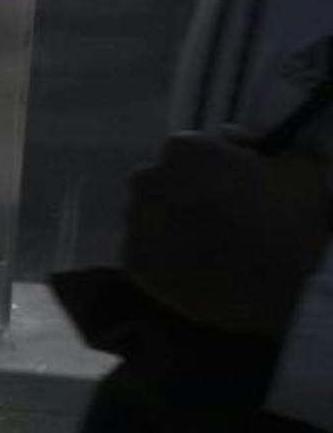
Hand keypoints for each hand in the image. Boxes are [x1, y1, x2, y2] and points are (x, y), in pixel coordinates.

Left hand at [122, 130, 327, 337]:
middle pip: (166, 180)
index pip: (195, 150)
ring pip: (151, 215)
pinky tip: (196, 265)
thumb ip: (276, 146)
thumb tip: (252, 143)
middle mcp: (147, 178)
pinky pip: (146, 251)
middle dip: (189, 193)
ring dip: (173, 223)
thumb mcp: (299, 169)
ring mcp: (135, 220)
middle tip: (224, 217)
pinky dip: (166, 256)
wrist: (271, 289)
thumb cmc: (286, 221)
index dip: (218, 167)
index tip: (239, 185)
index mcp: (181, 148)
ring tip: (211, 244)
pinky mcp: (133, 260)